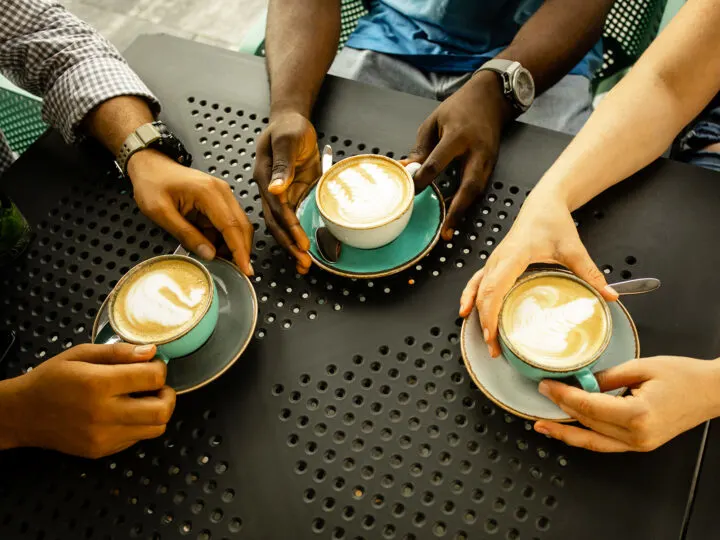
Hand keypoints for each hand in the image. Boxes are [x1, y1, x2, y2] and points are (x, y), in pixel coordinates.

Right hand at [0, 343, 174, 457]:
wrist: (22, 414)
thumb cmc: (51, 379)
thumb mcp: (81, 354)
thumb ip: (119, 352)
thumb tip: (152, 352)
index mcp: (98, 384)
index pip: (153, 378)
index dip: (160, 368)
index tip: (152, 365)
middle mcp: (104, 414)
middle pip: (162, 410)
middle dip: (168, 395)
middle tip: (156, 387)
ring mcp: (104, 437)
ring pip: (156, 429)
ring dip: (157, 412)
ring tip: (143, 400)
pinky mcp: (102, 451)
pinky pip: (138, 439)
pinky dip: (140, 426)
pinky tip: (125, 413)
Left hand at [127, 150, 253, 275]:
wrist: (150, 164)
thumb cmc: (152, 184)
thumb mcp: (160, 213)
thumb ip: (186, 234)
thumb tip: (210, 254)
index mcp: (208, 193)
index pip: (232, 226)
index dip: (240, 250)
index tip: (246, 270)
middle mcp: (222, 191)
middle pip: (242, 225)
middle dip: (242, 250)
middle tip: (237, 272)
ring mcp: (222, 194)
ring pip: (238, 225)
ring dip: (233, 244)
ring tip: (220, 261)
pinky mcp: (219, 198)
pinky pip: (228, 221)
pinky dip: (224, 237)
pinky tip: (212, 247)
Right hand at [254, 111, 318, 273]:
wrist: (292, 122)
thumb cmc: (289, 127)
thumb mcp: (287, 140)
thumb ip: (282, 163)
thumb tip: (275, 188)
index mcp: (265, 177)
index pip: (277, 208)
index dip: (289, 226)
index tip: (301, 241)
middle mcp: (270, 190)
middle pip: (276, 223)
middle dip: (289, 244)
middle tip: (303, 262)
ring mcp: (281, 195)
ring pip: (283, 226)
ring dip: (292, 245)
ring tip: (304, 264)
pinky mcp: (292, 196)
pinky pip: (293, 219)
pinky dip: (298, 236)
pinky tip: (305, 250)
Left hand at [404, 71, 513, 240]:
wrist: (491, 98)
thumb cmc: (459, 107)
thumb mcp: (434, 121)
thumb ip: (421, 147)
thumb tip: (407, 169)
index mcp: (458, 136)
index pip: (438, 163)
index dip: (423, 179)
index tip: (411, 191)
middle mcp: (476, 151)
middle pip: (468, 186)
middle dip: (456, 210)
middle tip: (445, 230)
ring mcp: (488, 159)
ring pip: (477, 191)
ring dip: (463, 211)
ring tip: (449, 230)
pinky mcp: (492, 165)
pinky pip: (480, 187)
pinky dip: (468, 202)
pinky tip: (457, 214)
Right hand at [458, 188, 617, 356]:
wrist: (542, 204)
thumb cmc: (553, 222)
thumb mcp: (573, 248)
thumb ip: (590, 273)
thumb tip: (611, 296)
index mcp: (514, 256)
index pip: (495, 288)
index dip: (490, 313)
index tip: (494, 334)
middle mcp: (498, 260)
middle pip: (483, 294)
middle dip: (484, 322)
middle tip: (494, 348)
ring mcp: (494, 261)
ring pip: (478, 289)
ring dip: (477, 313)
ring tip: (483, 337)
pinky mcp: (495, 263)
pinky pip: (477, 282)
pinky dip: (471, 297)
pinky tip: (467, 311)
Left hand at [533, 356, 719, 451]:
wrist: (712, 391)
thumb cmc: (684, 376)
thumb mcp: (641, 367)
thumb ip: (606, 377)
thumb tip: (579, 380)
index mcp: (638, 414)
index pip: (588, 406)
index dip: (562, 396)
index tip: (546, 385)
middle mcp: (637, 435)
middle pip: (587, 423)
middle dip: (560, 409)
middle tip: (540, 394)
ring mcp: (639, 444)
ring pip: (593, 441)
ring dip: (565, 432)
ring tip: (542, 425)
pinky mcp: (640, 445)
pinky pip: (605, 443)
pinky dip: (584, 437)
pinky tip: (568, 430)